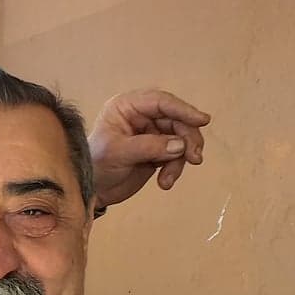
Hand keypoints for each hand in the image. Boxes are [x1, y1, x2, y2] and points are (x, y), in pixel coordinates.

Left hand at [87, 88, 209, 208]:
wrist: (92, 192)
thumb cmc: (96, 166)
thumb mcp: (119, 153)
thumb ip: (149, 146)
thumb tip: (180, 145)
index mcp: (126, 107)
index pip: (160, 102)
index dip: (183, 110)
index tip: (202, 120)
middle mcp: (140, 116)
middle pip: (176, 120)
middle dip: (187, 139)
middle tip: (194, 158)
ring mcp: (150, 133)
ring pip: (180, 138)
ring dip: (181, 158)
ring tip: (170, 178)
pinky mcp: (157, 150)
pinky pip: (176, 154)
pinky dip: (175, 168)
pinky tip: (165, 182)